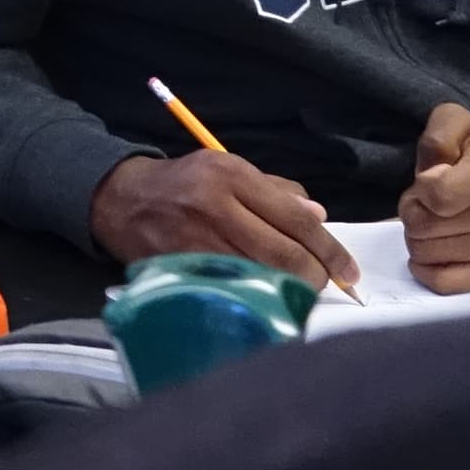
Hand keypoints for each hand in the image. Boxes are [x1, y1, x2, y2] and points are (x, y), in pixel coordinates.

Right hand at [88, 151, 359, 292]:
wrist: (120, 199)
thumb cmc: (183, 183)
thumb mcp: (229, 169)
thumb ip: (276, 192)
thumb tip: (319, 218)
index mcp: (233, 175)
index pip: (297, 219)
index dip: (330, 250)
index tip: (349, 272)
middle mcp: (217, 205)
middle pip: (284, 252)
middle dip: (314, 276)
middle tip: (325, 285)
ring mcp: (197, 239)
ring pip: (261, 275)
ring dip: (288, 290)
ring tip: (299, 293)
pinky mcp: (182, 266)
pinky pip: (232, 288)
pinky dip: (257, 297)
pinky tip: (266, 299)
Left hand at [399, 105, 469, 291]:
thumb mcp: (459, 121)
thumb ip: (437, 137)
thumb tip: (429, 177)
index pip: (439, 196)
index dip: (421, 188)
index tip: (430, 180)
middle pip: (423, 227)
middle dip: (414, 211)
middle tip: (428, 201)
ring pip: (426, 254)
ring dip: (419, 236)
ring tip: (438, 218)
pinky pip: (444, 284)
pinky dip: (427, 268)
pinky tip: (435, 247)